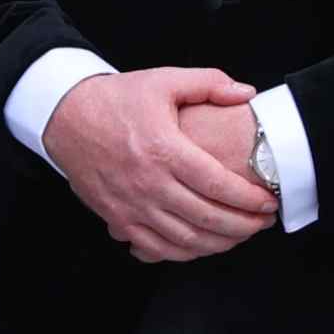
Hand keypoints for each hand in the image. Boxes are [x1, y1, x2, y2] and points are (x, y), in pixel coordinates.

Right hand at [47, 59, 275, 262]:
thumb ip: (209, 84)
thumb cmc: (117, 99)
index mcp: (163, 149)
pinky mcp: (116, 218)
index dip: (248, 198)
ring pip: (184, 240)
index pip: (217, 184)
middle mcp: (148, 183)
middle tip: (263, 222)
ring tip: (241, 235)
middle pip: (206, 218)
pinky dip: (185, 253)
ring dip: (219, 243)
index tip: (268, 201)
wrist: (66, 116)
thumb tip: (246, 93)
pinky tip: (203, 245)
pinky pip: (156, 248)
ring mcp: (130, 205)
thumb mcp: (164, 81)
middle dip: (243, 225)